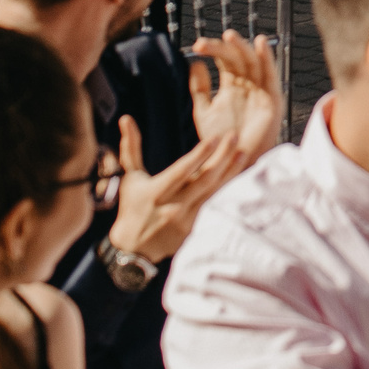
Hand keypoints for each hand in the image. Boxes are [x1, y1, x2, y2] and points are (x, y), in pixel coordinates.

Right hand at [108, 114, 245, 262]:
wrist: (134, 249)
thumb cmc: (132, 207)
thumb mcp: (130, 178)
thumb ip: (131, 148)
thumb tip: (126, 118)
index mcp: (157, 192)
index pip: (182, 171)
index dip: (199, 155)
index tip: (214, 137)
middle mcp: (173, 207)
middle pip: (203, 180)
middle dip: (222, 157)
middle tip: (235, 136)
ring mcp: (186, 221)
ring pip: (214, 193)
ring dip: (230, 172)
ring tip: (243, 152)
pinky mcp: (195, 230)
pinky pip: (215, 208)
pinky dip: (228, 192)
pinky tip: (240, 177)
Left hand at [190, 31, 283, 161]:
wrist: (233, 165)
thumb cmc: (220, 142)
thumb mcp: (205, 113)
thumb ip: (200, 89)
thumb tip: (195, 64)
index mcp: (232, 84)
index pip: (224, 58)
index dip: (212, 49)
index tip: (196, 46)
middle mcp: (247, 84)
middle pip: (238, 57)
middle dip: (223, 47)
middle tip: (205, 43)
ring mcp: (260, 91)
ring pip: (254, 62)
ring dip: (243, 47)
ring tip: (229, 36)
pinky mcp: (273, 101)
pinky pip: (271, 77)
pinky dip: (268, 59)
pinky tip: (261, 44)